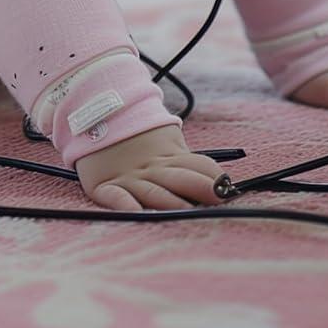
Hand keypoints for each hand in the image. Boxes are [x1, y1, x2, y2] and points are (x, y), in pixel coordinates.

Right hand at [75, 124, 227, 211]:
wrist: (98, 114)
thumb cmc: (140, 139)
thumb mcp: (169, 143)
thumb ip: (190, 163)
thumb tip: (222, 182)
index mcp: (170, 156)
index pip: (198, 165)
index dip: (214, 176)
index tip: (229, 190)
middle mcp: (152, 168)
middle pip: (179, 177)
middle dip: (200, 187)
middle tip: (218, 198)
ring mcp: (129, 177)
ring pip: (153, 191)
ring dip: (171, 202)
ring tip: (187, 212)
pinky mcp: (105, 186)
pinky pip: (116, 197)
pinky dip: (125, 204)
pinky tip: (136, 212)